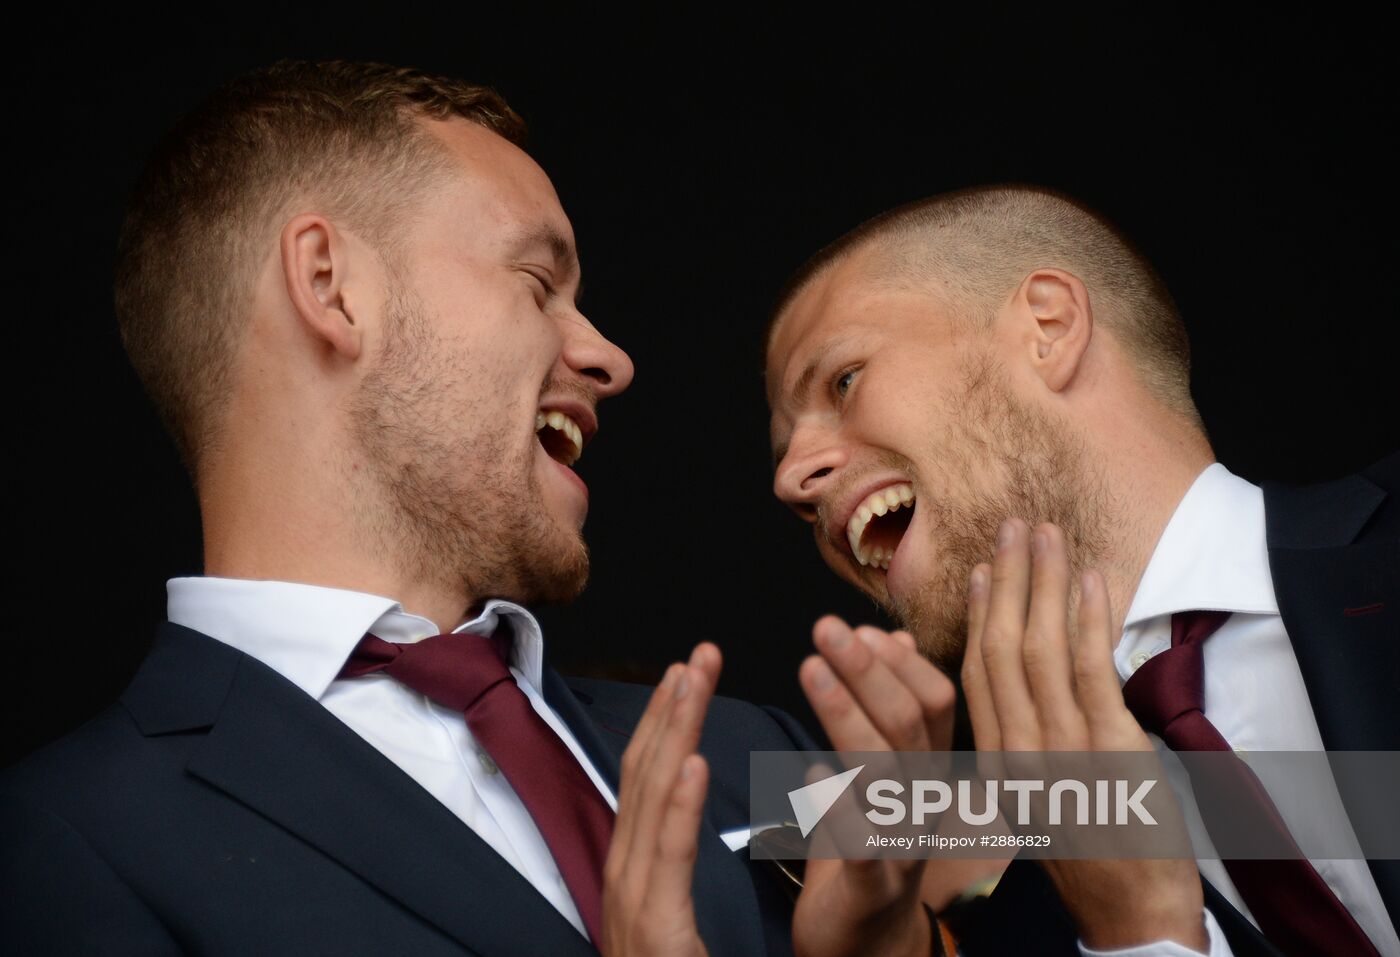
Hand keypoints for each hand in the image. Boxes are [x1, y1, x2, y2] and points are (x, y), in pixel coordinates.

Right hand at [600, 644, 719, 956]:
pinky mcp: (653, 931)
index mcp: (638, 872)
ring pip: (650, 800)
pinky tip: (691, 761)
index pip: (649, 781)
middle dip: (671, 709)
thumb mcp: (671, 923)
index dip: (667, 722)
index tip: (688, 672)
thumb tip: (682, 806)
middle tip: (697, 653)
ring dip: (672, 733)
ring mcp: (633, 904)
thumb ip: (671, 867)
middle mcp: (626, 877)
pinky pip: (666, 859)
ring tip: (691, 679)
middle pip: (645, 775)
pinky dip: (676, 806)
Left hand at [792, 616, 955, 956]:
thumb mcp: (885, 773)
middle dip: (868, 670)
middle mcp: (923, 803)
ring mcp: (902, 845)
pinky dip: (840, 805)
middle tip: (824, 626)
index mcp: (927, 772)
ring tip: (811, 669)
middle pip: (910, 725)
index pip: (935, 702)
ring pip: (887, 773)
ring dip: (848, 716)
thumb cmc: (870, 850)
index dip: (899, 663)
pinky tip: (811, 772)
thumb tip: (900, 642)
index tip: (857, 626)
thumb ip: (892, 711)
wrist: (872, 947)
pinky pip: (863, 844)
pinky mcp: (870, 886)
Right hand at [959, 519, 1206, 951]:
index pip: (977, 675)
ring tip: (1047, 534)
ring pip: (1039, 647)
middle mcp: (1019, 749)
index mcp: (997, 763)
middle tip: (1012, 528)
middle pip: (1002, 648)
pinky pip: (1090, 669)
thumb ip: (1025, 752)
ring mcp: (1062, 748)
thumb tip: (1027, 700)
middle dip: (1007, 581)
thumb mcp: (1037, 808)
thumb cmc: (1091, 865)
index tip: (979, 571)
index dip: (977, 616)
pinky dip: (1087, 617)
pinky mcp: (1109, 749)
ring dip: (1044, 583)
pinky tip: (1091, 578)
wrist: (1130, 919)